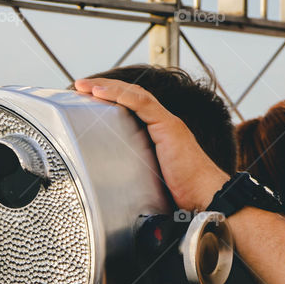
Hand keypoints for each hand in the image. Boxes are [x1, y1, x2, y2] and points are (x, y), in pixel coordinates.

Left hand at [73, 77, 228, 210]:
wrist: (205, 197)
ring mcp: (167, 123)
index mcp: (159, 134)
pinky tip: (102, 92)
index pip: (132, 107)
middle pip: (131, 96)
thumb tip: (110, 187)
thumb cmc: (181, 196)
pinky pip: (143, 103)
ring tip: (84, 85)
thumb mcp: (149, 181)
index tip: (87, 98)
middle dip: (104, 88)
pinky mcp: (169, 127)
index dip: (110, 99)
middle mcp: (164, 123)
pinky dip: (121, 95)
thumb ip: (134, 174)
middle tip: (79, 86)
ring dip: (107, 87)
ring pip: (134, 94)